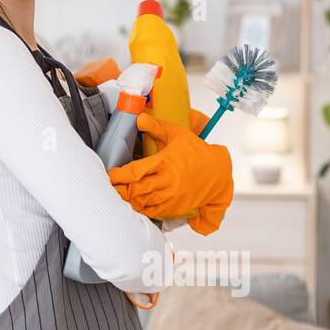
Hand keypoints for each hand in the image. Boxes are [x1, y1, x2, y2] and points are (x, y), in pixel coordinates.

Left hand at [107, 112, 233, 235]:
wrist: (219, 171)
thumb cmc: (196, 150)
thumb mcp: (177, 134)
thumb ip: (156, 127)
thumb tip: (139, 118)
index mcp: (165, 162)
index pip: (136, 171)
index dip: (119, 175)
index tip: (110, 175)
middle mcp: (168, 181)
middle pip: (137, 189)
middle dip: (121, 189)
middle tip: (110, 188)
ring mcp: (172, 195)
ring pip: (144, 202)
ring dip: (129, 200)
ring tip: (119, 196)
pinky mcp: (177, 206)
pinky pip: (155, 211)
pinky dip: (142, 209)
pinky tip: (134, 204)